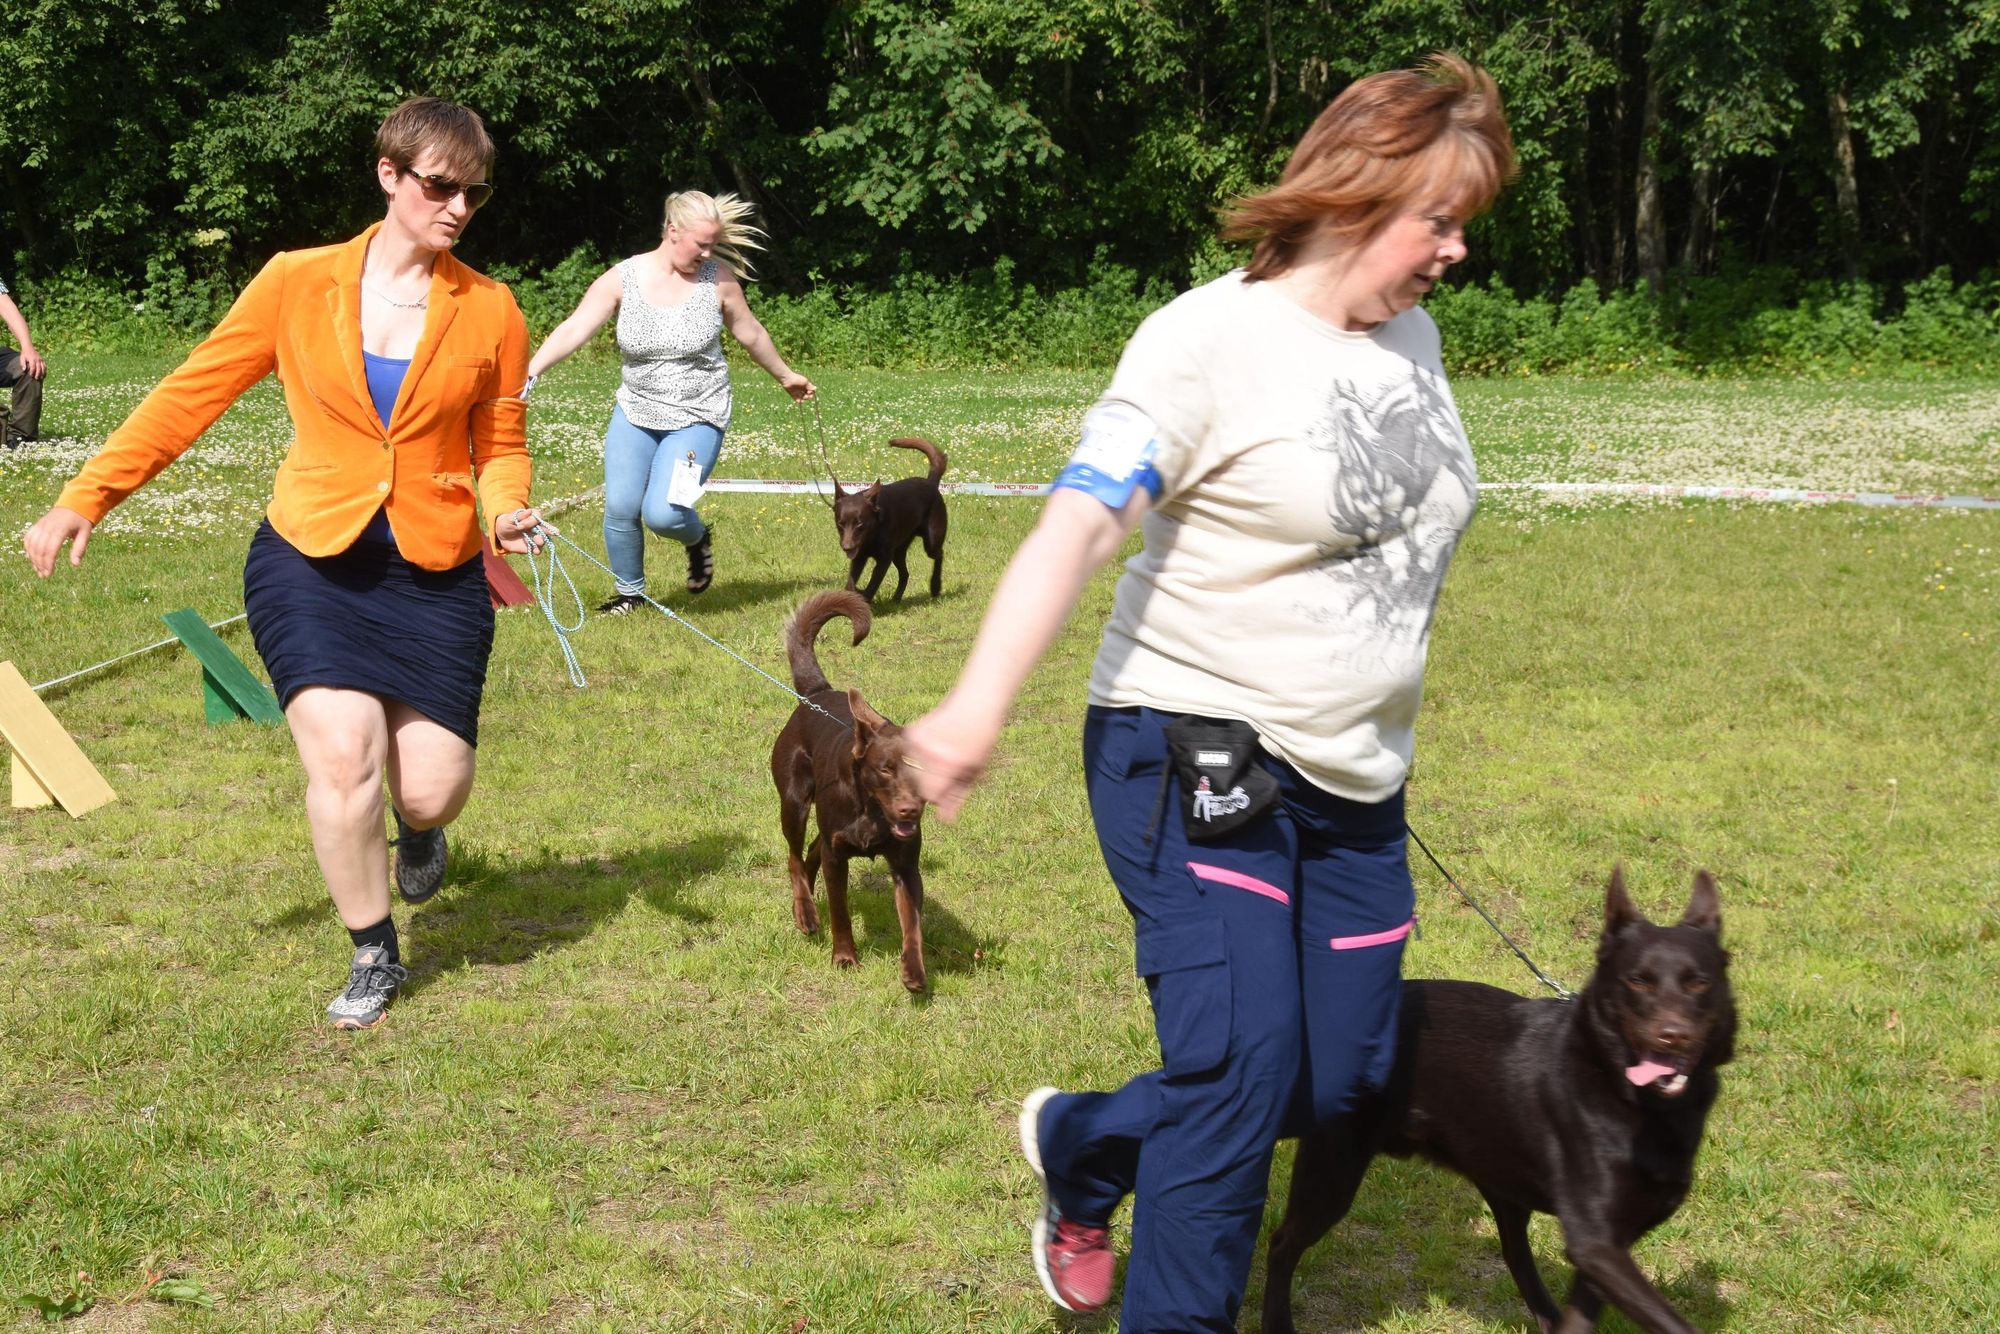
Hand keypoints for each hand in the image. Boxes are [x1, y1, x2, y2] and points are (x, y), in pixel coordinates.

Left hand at [20, 348, 44, 378]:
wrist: (29, 348)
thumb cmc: (24, 354)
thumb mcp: (22, 358)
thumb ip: (22, 364)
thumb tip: (24, 370)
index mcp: (32, 360)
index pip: (33, 367)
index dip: (32, 372)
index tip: (31, 375)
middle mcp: (37, 360)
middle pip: (39, 368)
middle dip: (38, 374)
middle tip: (36, 378)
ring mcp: (41, 360)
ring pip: (43, 368)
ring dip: (42, 373)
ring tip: (41, 377)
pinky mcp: (42, 360)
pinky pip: (45, 365)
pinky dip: (45, 370)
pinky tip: (44, 373)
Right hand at [23, 507, 92, 576]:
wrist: (74, 503)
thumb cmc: (82, 521)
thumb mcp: (86, 534)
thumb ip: (80, 549)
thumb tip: (75, 565)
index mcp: (60, 529)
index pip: (50, 549)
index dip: (48, 562)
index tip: (49, 574)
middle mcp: (48, 526)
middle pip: (39, 548)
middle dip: (40, 563)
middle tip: (44, 575)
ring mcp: (41, 524)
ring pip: (31, 543)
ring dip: (33, 558)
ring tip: (38, 570)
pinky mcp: (37, 524)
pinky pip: (28, 537)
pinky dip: (28, 548)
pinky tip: (31, 558)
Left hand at [495, 507, 554, 554]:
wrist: (502, 535)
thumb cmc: (506, 523)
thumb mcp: (509, 519)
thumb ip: (519, 516)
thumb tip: (529, 511)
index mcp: (531, 518)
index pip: (537, 517)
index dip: (531, 521)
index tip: (520, 525)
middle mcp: (536, 527)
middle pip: (545, 528)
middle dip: (550, 530)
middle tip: (555, 532)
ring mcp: (535, 537)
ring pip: (542, 539)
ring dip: (542, 540)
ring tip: (539, 542)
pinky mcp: (532, 546)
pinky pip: (537, 548)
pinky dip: (537, 550)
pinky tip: (536, 551)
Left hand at [778, 371, 814, 401]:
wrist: (788, 380)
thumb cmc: (797, 379)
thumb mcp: (805, 382)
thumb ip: (810, 386)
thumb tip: (815, 389)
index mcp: (805, 385)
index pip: (810, 390)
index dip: (811, 392)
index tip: (810, 391)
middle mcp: (802, 389)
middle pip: (807, 395)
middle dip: (809, 396)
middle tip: (808, 395)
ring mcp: (797, 392)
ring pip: (803, 397)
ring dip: (805, 398)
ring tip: (805, 397)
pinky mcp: (793, 395)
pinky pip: (797, 399)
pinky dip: (799, 401)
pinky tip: (800, 401)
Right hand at [899, 698, 1004, 822]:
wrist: (976, 702)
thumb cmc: (982, 738)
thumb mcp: (976, 770)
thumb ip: (958, 796)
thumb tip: (945, 819)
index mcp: (950, 765)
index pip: (931, 796)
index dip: (938, 798)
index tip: (946, 791)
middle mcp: (931, 753)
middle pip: (919, 785)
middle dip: (930, 784)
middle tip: (947, 772)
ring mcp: (919, 740)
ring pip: (912, 770)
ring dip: (924, 770)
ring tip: (944, 756)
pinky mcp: (911, 731)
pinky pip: (910, 754)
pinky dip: (920, 755)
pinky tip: (937, 744)